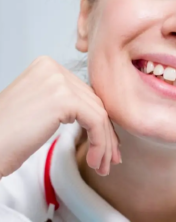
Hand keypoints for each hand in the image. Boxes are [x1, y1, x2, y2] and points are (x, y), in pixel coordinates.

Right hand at [0, 55, 120, 177]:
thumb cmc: (4, 136)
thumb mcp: (40, 110)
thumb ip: (66, 103)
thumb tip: (100, 114)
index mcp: (46, 67)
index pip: (85, 93)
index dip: (99, 120)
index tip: (106, 143)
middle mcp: (52, 68)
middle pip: (93, 101)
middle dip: (105, 133)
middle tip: (110, 157)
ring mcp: (57, 80)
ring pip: (99, 112)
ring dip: (105, 142)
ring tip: (103, 164)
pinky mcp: (63, 98)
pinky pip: (96, 121)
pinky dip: (101, 143)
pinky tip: (94, 160)